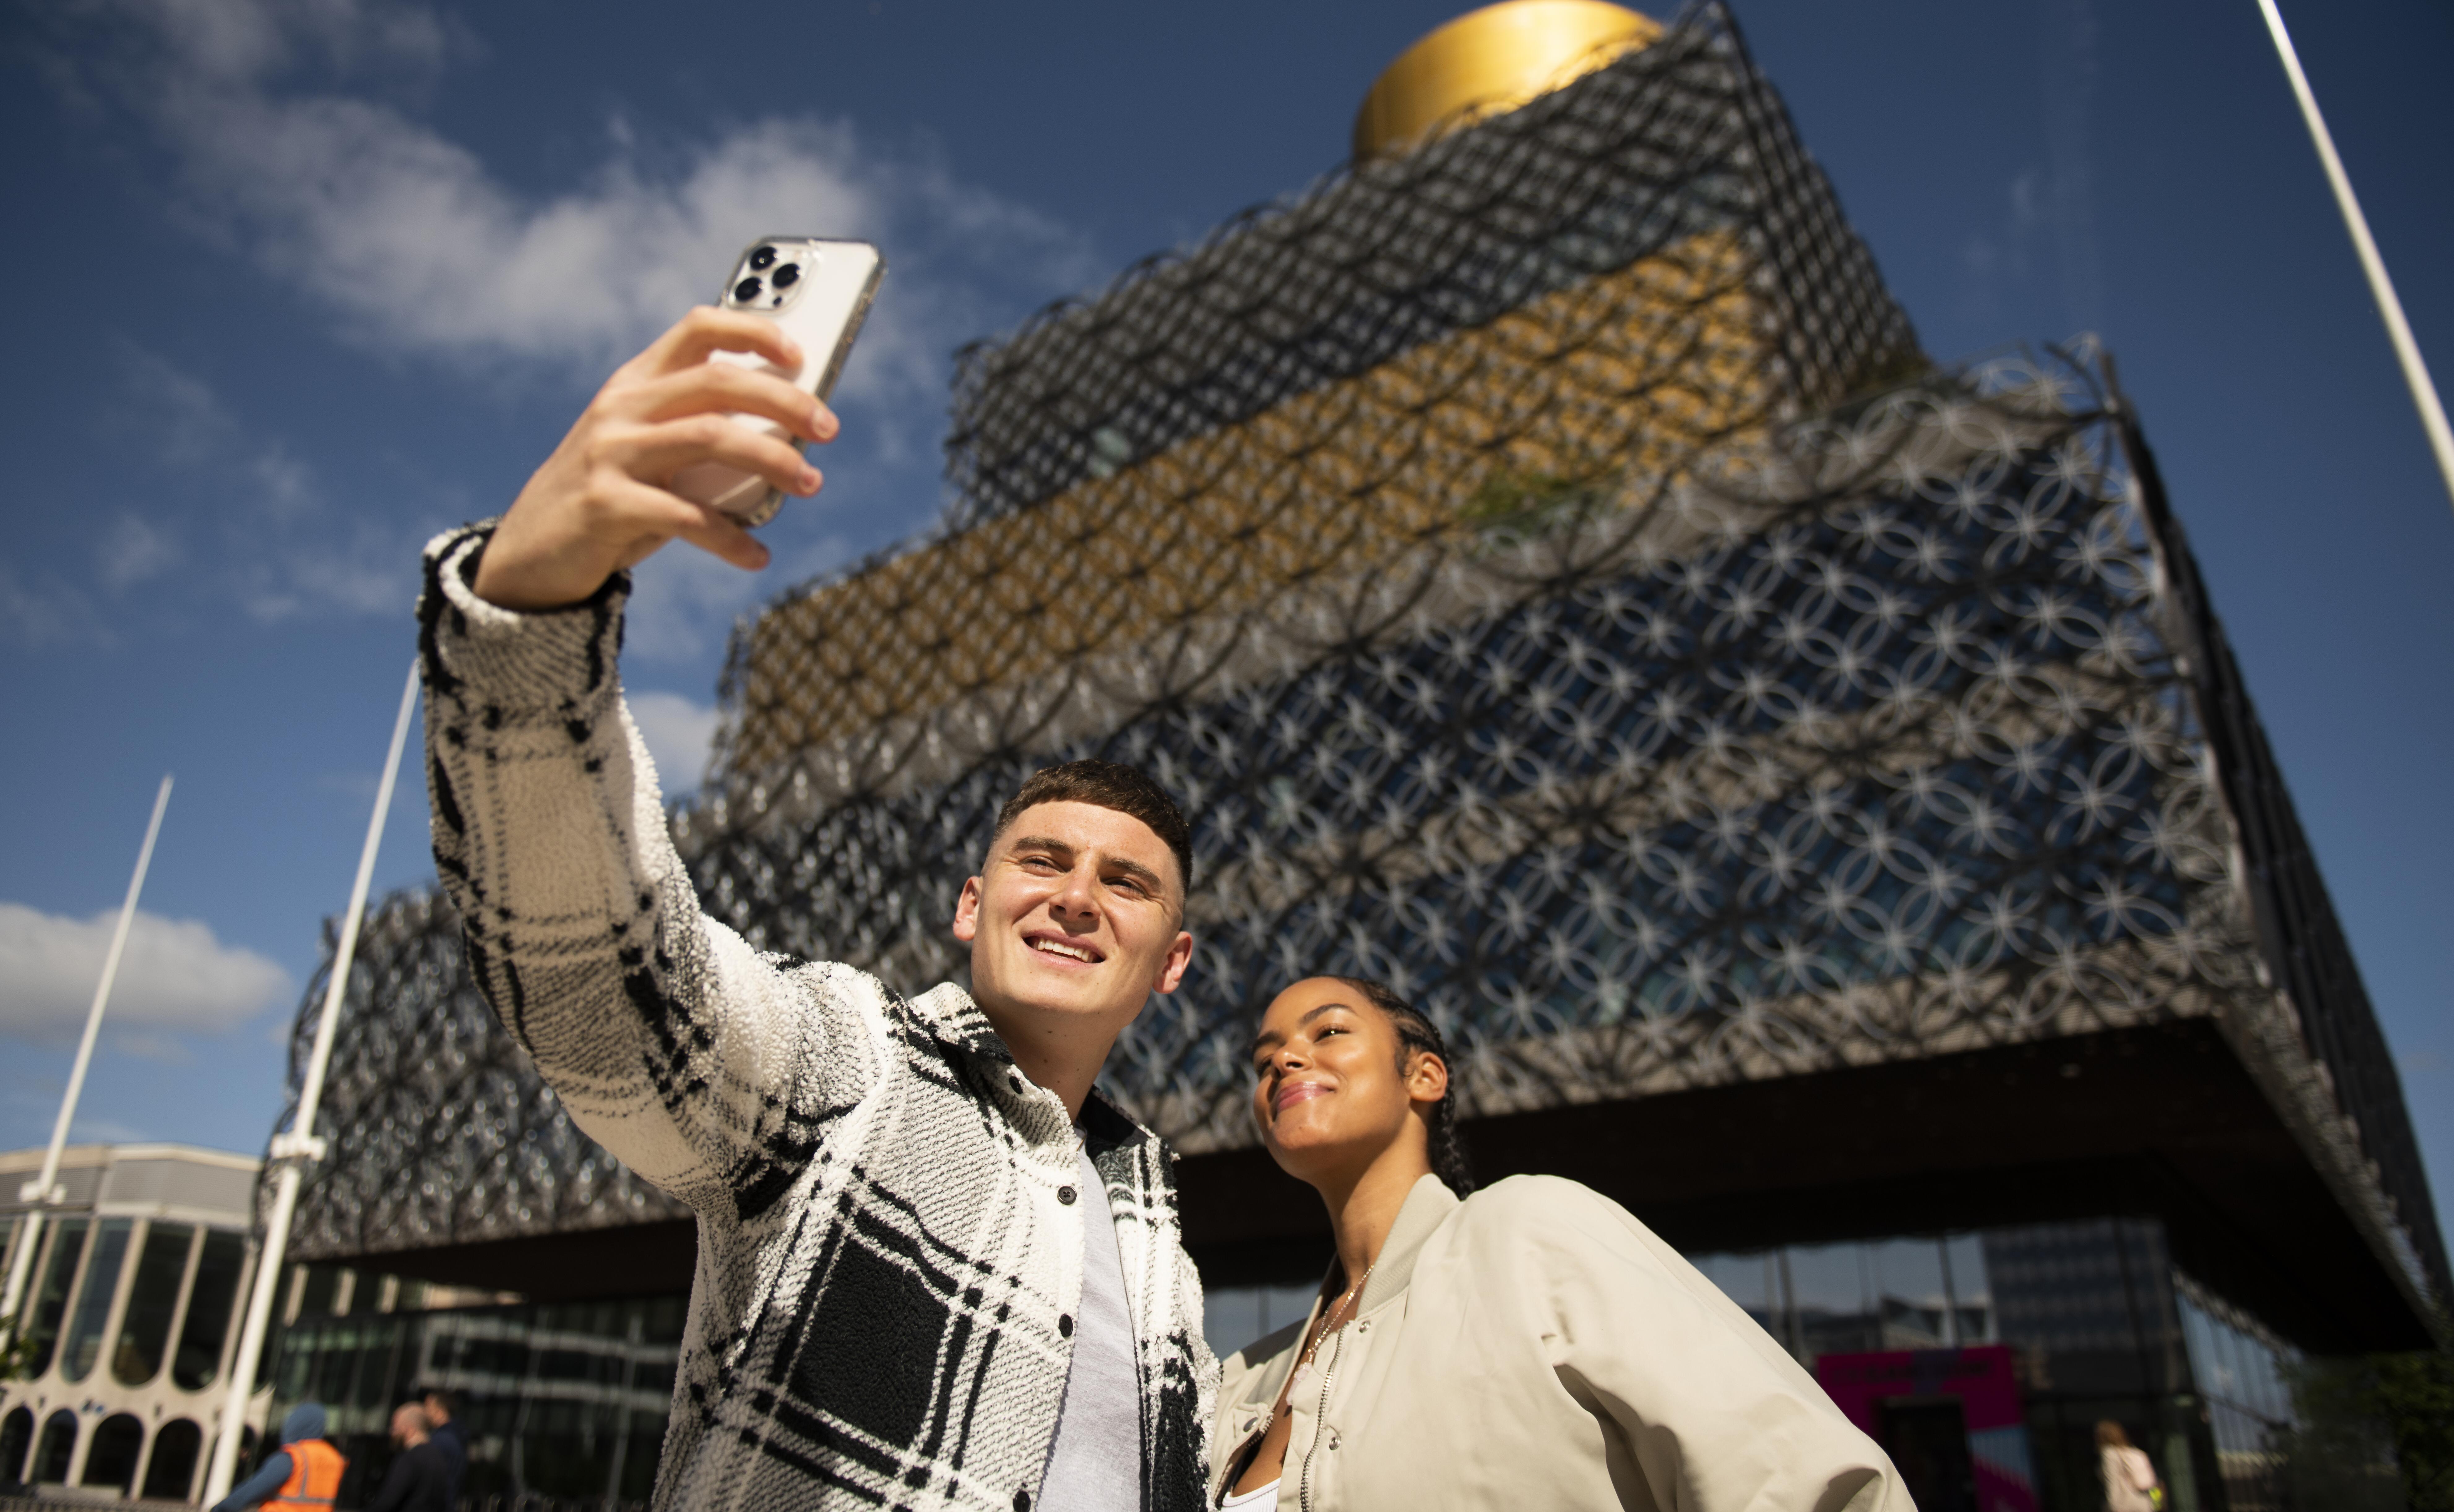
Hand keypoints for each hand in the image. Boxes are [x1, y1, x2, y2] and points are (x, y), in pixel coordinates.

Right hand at [471, 307, 839, 609]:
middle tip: (829, 428)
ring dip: (774, 461)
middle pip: (719, 382)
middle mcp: (621, 407)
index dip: (754, 330)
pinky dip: (731, 538)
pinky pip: (687, 516)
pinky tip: (756, 556)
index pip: (697, 329)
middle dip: (785, 401)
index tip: (800, 355)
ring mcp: (610, 452)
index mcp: (635, 383)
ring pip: (712, 437)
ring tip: (809, 484)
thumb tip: (790, 435)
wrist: (532, 552)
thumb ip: (697, 431)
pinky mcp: (605, 504)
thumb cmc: (609, 495)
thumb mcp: (647, 450)